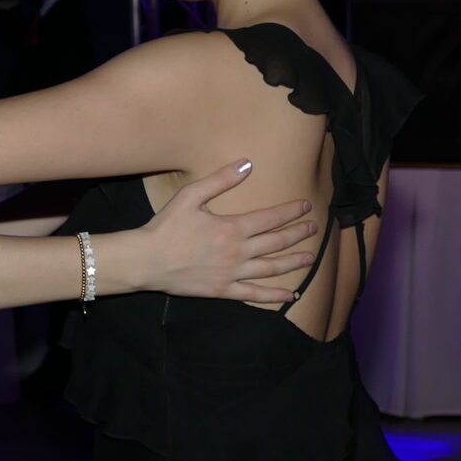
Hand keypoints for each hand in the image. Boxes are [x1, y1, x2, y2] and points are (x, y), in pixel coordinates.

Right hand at [126, 162, 320, 305]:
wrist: (147, 260)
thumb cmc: (166, 226)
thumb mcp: (191, 195)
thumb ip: (221, 180)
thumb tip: (247, 164)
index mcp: (233, 228)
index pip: (271, 218)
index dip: (291, 212)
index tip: (306, 206)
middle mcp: (238, 252)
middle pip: (277, 242)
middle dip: (298, 234)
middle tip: (313, 229)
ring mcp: (233, 273)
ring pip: (271, 269)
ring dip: (293, 262)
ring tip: (309, 257)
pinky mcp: (223, 291)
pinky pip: (254, 294)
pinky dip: (274, 296)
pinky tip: (289, 296)